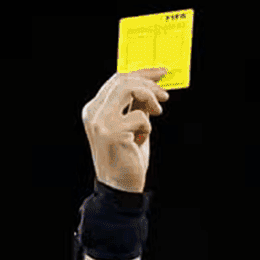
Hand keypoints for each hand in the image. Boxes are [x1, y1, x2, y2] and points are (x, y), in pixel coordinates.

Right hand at [81, 68, 169, 192]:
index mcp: (95, 109)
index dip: (141, 72)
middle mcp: (94, 112)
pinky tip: (140, 140)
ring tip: (158, 112)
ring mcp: (100, 122)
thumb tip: (152, 85)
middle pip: (123, 80)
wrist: (120, 187)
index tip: (161, 73)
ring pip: (129, 89)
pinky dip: (147, 126)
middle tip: (165, 94)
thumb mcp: (133, 126)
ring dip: (149, 97)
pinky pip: (139, 116)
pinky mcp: (112, 133)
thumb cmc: (127, 157)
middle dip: (149, 82)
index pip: (117, 80)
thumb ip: (136, 106)